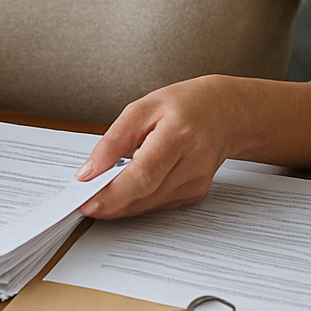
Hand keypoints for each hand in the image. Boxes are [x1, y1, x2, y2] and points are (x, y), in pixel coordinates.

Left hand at [74, 77, 231, 219]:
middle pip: (145, 195)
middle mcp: (193, 163)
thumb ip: (113, 141)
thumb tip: (88, 172)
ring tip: (102, 192)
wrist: (224, 113)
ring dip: (121, 204)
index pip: (144, 174)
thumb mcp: (141, 108)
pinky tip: (128, 188)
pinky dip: (138, 199)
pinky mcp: (196, 193)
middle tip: (85, 201)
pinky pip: (158, 204)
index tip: (88, 201)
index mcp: (179, 135)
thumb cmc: (184, 105)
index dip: (113, 193)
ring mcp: (197, 182)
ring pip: (149, 204)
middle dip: (110, 202)